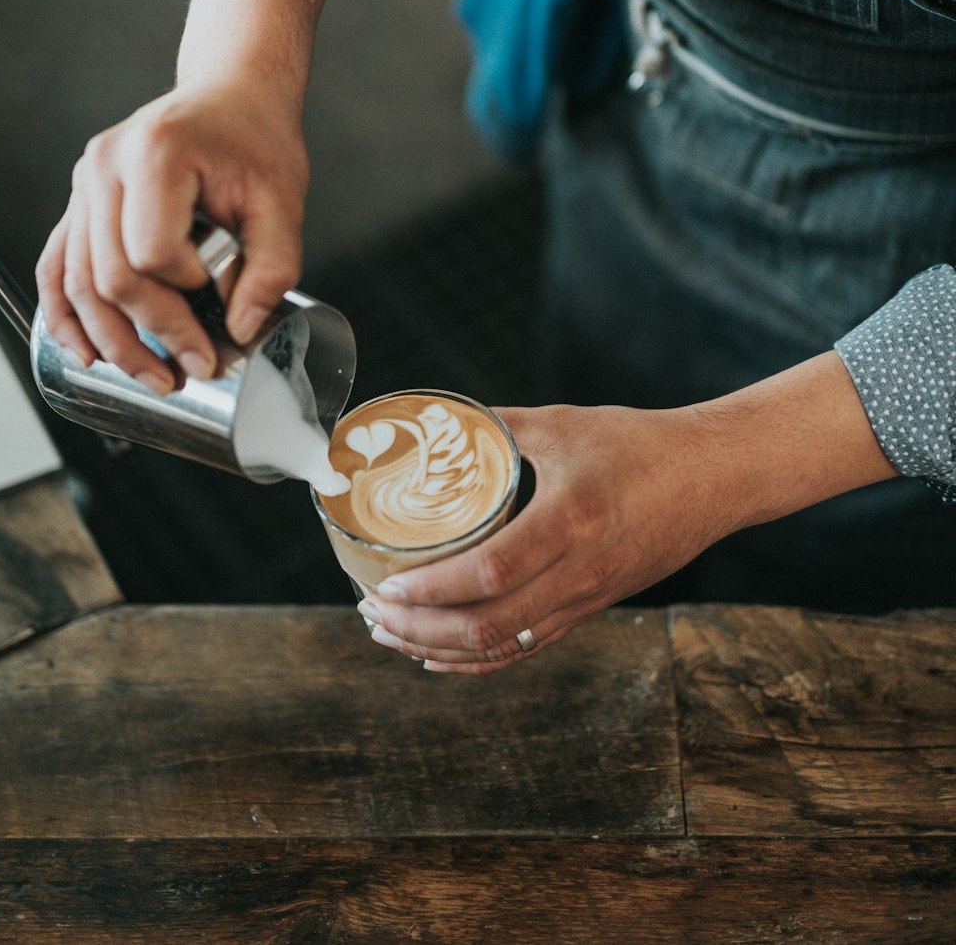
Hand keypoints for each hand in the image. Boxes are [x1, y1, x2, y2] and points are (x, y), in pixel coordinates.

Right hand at [36, 84, 309, 391]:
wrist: (232, 97)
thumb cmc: (256, 142)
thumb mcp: (283, 200)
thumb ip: (274, 266)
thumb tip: (240, 331)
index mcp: (156, 152)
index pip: (151, 251)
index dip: (186, 289)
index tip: (221, 294)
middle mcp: (106, 165)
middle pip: (108, 274)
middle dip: (150, 334)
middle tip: (193, 370)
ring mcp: (85, 182)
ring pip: (76, 279)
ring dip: (109, 340)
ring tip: (154, 378)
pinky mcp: (81, 201)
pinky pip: (58, 264)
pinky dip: (66, 314)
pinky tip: (85, 353)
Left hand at [357, 402, 719, 672]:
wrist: (713, 477)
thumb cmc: (639, 443)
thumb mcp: (563, 424)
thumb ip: (498, 425)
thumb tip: (438, 423)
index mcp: (570, 520)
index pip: (490, 573)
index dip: (432, 589)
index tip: (387, 585)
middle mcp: (579, 571)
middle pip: (488, 626)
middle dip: (419, 629)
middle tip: (373, 613)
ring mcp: (587, 598)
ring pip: (504, 648)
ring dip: (440, 650)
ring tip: (392, 636)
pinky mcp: (593, 608)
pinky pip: (527, 649)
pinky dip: (477, 662)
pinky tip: (440, 658)